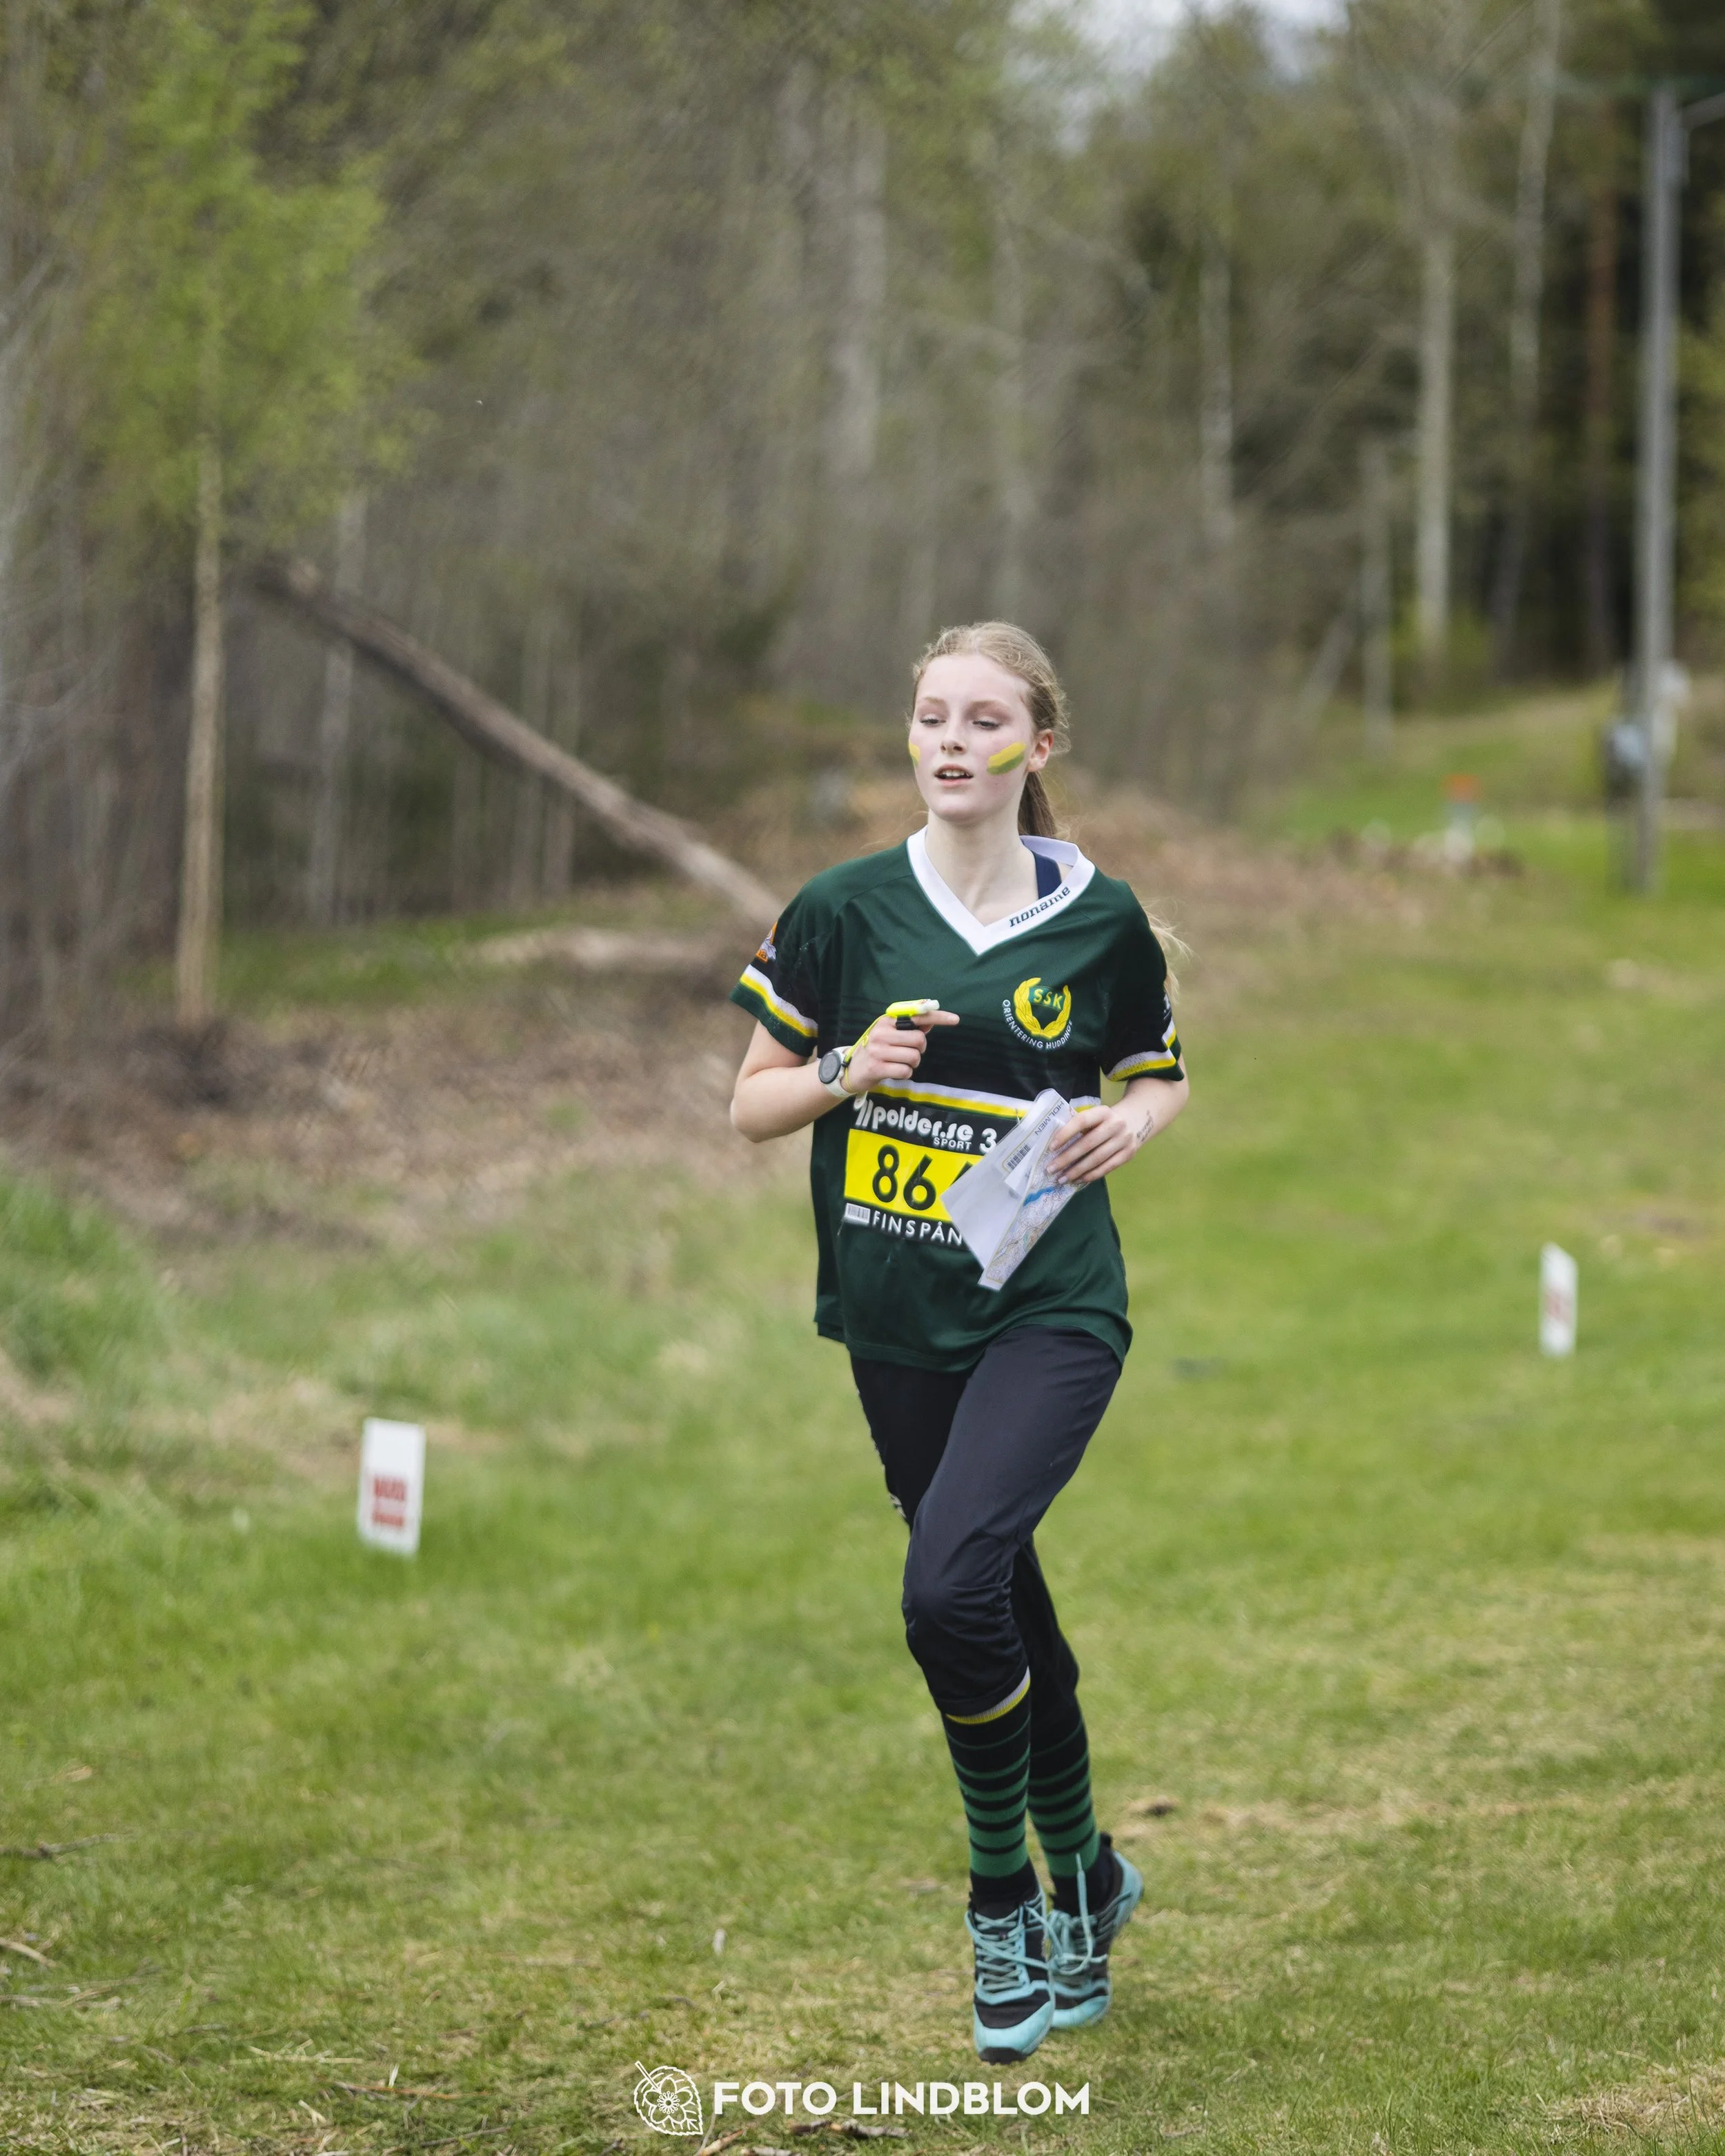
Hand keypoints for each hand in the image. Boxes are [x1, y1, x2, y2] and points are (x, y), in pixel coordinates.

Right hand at [843, 1006, 959, 1092]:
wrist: (851, 1070)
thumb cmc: (876, 1051)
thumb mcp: (889, 1036)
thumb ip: (910, 1028)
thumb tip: (931, 1022)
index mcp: (886, 1021)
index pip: (917, 1016)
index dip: (938, 1017)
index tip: (955, 1019)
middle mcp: (881, 1033)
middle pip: (920, 1039)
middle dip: (920, 1049)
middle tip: (909, 1052)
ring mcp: (878, 1050)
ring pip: (914, 1057)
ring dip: (912, 1063)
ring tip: (899, 1062)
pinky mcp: (877, 1067)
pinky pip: (906, 1071)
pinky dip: (905, 1073)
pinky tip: (894, 1071)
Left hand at [1046, 1097, 1154, 1185]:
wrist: (1136, 1121)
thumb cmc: (1105, 1120)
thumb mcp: (1096, 1116)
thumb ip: (1080, 1126)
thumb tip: (1055, 1146)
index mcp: (1103, 1112)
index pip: (1082, 1121)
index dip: (1066, 1133)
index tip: (1051, 1147)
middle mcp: (1116, 1125)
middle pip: (1088, 1143)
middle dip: (1067, 1158)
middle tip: (1051, 1169)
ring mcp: (1124, 1140)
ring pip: (1097, 1159)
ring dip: (1077, 1171)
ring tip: (1061, 1178)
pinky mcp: (1128, 1154)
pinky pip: (1107, 1168)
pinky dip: (1091, 1175)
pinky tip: (1078, 1180)